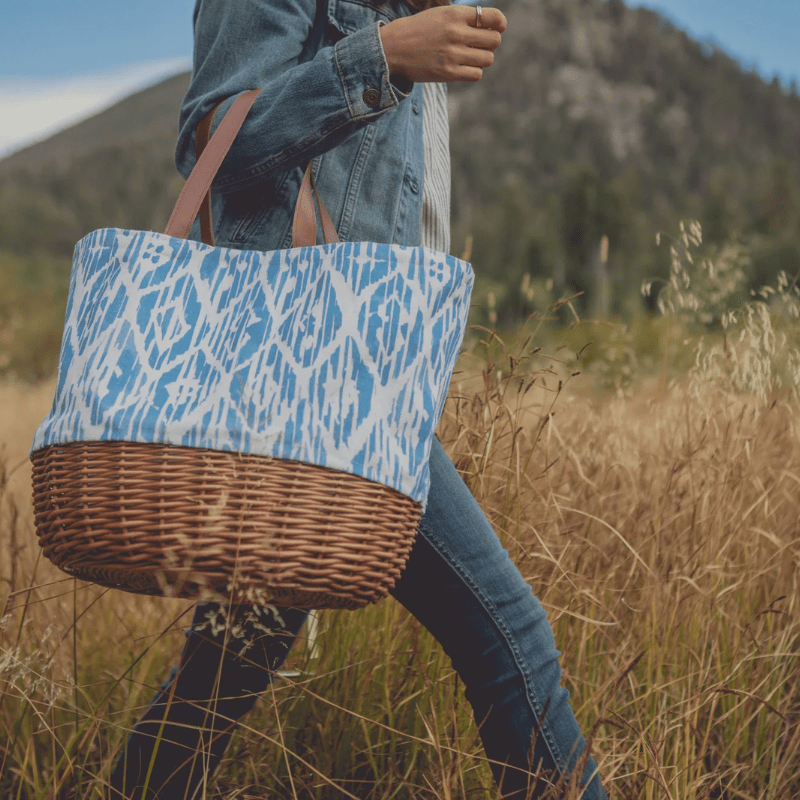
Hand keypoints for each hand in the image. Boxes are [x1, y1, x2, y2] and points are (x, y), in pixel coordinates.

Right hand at [379, 5, 506, 82]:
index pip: (493, 18)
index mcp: (455, 15)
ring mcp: (452, 55)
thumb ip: (464, 19)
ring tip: (470, 56)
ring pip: (487, 59)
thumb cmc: (418, 31)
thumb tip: (491, 27)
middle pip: (494, 40)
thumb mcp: (440, 15)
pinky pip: (476, 74)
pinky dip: (474, 71)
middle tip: (481, 44)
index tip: (496, 27)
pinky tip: (464, 67)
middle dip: (491, 42)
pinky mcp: (448, 73)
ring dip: (482, 58)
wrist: (393, 48)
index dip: (500, 24)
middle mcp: (456, 33)